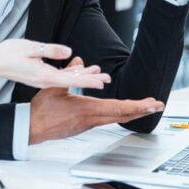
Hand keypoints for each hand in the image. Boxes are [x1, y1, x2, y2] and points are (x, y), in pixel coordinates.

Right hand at [0, 39, 109, 89]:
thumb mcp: (31, 48)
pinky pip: (58, 76)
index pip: (71, 80)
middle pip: (72, 81)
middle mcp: (44, 80)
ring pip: (66, 79)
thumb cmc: (7, 55)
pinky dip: (69, 73)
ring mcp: (41, 80)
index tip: (102, 83)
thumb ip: (51, 50)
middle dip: (90, 79)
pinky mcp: (38, 77)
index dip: (88, 81)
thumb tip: (69, 52)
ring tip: (97, 73)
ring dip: (81, 76)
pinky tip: (76, 69)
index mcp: (44, 75)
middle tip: (107, 79)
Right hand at [28, 59, 163, 143]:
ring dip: (131, 111)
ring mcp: (88, 125)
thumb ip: (70, 73)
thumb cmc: (42, 110)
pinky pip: (106, 119)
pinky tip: (120, 108)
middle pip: (122, 115)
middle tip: (156, 105)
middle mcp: (91, 119)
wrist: (31, 128)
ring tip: (144, 106)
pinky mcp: (84, 126)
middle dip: (142, 109)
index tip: (152, 104)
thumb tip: (79, 61)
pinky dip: (117, 112)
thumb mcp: (55, 86)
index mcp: (86, 109)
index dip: (138, 106)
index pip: (118, 108)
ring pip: (116, 118)